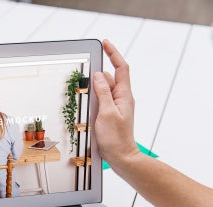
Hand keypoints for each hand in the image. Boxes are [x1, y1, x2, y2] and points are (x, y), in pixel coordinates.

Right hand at [93, 39, 138, 167]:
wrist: (121, 157)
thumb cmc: (116, 139)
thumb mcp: (107, 113)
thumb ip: (103, 92)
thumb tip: (100, 75)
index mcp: (125, 95)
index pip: (122, 68)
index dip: (114, 54)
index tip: (105, 43)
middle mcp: (122, 98)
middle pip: (111, 78)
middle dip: (99, 75)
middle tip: (87, 75)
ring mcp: (116, 106)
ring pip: (105, 90)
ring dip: (95, 89)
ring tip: (87, 98)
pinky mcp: (110, 114)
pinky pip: (102, 100)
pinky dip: (95, 99)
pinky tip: (88, 106)